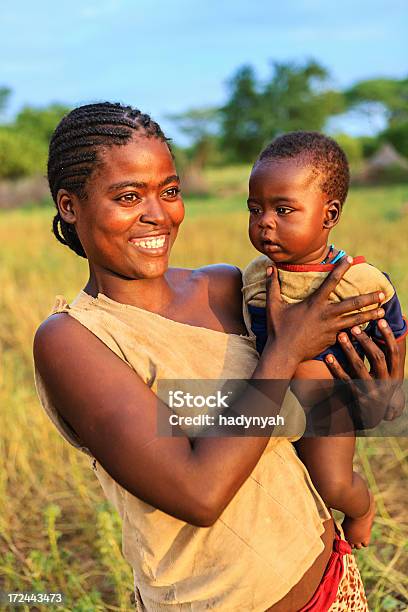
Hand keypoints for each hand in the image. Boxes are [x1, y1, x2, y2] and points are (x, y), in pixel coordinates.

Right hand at [264, 256, 385, 362]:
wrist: (284, 354)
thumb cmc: (277, 329)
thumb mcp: (273, 305)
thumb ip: (272, 285)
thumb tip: (270, 267)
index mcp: (314, 304)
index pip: (331, 281)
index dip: (341, 268)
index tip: (351, 259)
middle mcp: (326, 315)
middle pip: (352, 304)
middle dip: (368, 298)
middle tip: (382, 293)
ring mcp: (331, 329)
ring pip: (355, 321)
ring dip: (370, 316)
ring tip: (382, 313)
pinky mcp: (332, 340)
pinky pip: (347, 334)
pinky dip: (357, 332)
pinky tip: (367, 331)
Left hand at [324, 320, 404, 427]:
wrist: (371, 417)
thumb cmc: (379, 388)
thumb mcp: (386, 375)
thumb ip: (384, 356)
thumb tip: (382, 328)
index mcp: (395, 376)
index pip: (394, 353)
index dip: (388, 336)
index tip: (381, 320)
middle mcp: (385, 383)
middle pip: (377, 358)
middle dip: (366, 340)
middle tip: (354, 327)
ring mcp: (370, 391)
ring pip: (360, 367)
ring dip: (350, 350)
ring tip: (341, 336)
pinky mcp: (356, 397)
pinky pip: (345, 379)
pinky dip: (336, 367)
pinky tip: (329, 357)